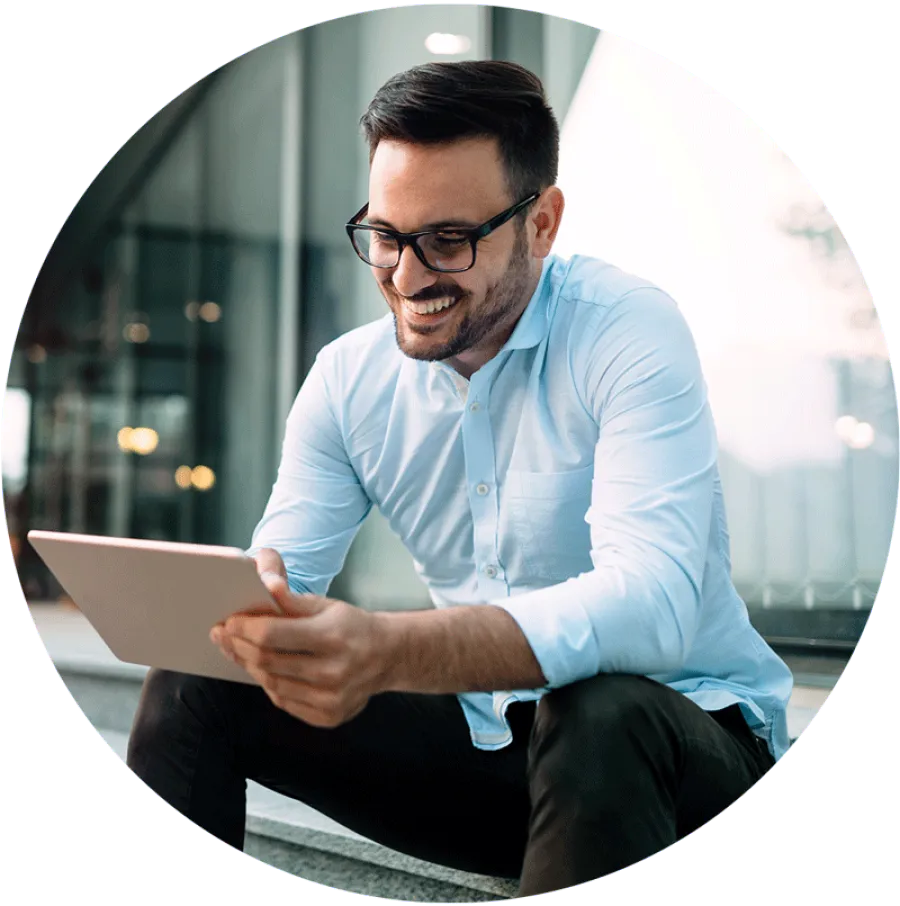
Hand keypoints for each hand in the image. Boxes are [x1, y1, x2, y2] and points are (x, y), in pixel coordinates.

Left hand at [209, 561, 388, 728]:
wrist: (388, 656)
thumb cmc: (351, 626)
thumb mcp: (326, 605)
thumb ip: (292, 600)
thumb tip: (265, 584)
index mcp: (332, 637)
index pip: (272, 635)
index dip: (244, 628)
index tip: (228, 621)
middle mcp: (333, 671)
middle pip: (267, 661)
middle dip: (238, 646)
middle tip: (223, 634)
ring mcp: (331, 699)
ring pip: (271, 684)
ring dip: (249, 665)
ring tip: (238, 650)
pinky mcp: (328, 716)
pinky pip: (284, 701)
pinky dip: (269, 684)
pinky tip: (264, 670)